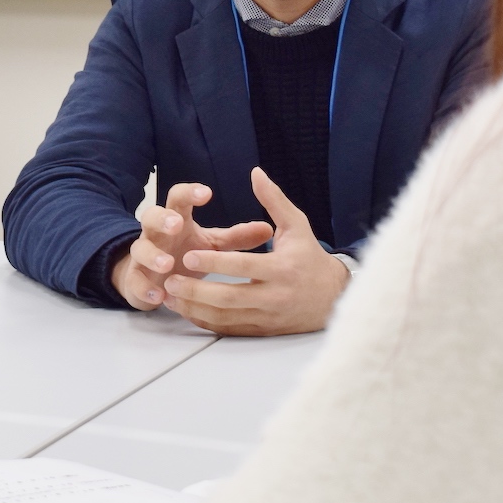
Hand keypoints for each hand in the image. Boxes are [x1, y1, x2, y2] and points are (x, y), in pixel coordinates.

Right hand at [110, 182, 273, 311]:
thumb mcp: (212, 244)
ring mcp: (143, 255)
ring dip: (153, 255)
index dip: (190, 193)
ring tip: (168, 264)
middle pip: (150, 216)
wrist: (155, 277)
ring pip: (140, 248)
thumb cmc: (186, 254)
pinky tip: (158, 295)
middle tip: (176, 224)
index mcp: (176, 219)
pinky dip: (146, 288)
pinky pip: (135, 281)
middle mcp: (156, 233)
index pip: (178, 198)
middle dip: (162, 219)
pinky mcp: (136, 278)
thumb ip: (236, 237)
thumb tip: (268, 229)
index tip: (208, 193)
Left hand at [160, 168, 350, 335]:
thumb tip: (255, 172)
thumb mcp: (297, 225)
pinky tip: (186, 310)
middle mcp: (275, 296)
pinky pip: (228, 330)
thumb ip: (273, 200)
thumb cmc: (310, 257)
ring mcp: (268, 317)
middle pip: (230, 297)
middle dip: (197, 290)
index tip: (188, 254)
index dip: (215, 262)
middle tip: (171, 280)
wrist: (333, 297)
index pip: (244, 266)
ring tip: (170, 295)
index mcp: (282, 268)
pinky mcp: (262, 330)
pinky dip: (205, 321)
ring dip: (194, 308)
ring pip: (225, 318)